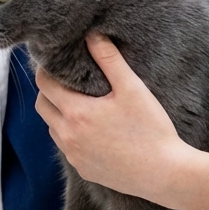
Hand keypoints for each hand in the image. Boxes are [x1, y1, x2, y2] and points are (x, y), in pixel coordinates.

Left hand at [34, 34, 208, 209]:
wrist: (166, 174)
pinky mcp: (83, 170)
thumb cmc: (151, 129)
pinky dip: (71, 134)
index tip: (60, 63)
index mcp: (76, 113)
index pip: (44, 84)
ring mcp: (74, 156)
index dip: (48, 70)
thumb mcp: (132, 88)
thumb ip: (110, 59)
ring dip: (59, 113)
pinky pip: (67, 147)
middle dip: (50, 91)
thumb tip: (92, 35)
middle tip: (69, 81)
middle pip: (42, 106)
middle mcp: (68, 136)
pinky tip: (93, 128)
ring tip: (82, 103)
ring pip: (52, 128)